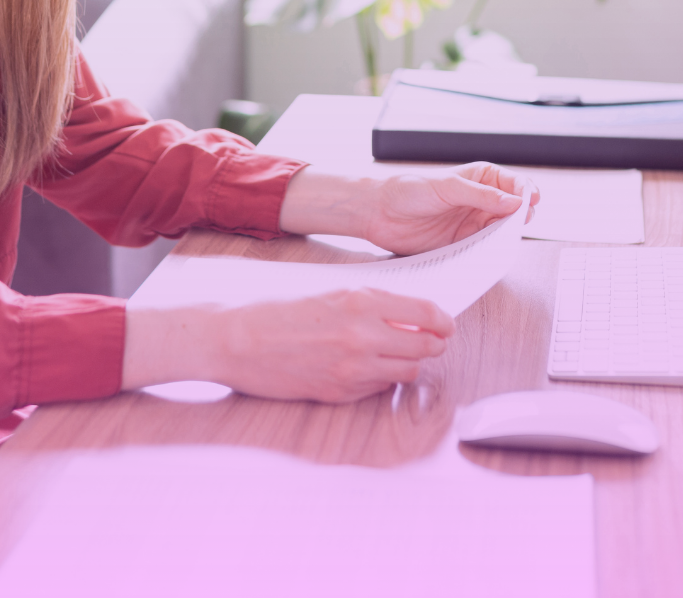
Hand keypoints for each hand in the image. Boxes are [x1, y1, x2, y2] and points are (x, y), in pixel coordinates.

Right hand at [123, 290, 452, 403]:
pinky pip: (379, 387)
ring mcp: (352, 368)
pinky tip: (367, 367)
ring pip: (407, 371)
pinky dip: (382, 378)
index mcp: (361, 301)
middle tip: (430, 341)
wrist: (237, 340)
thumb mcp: (330, 291)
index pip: (427, 314)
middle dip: (433, 344)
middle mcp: (362, 335)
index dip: (443, 321)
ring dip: (409, 363)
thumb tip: (411, 314)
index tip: (445, 324)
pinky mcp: (339, 392)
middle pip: (426, 347)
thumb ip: (372, 302)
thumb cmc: (278, 309)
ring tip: (396, 354)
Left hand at [279, 161, 537, 255]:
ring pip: (502, 230)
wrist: (379, 212)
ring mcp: (473, 223)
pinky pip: (485, 248)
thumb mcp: (447, 187)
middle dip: (521, 216)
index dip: (527, 192)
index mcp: (481, 177)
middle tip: (518, 224)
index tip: (530, 202)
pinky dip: (492, 251)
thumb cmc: (409, 189)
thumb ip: (481, 195)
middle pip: (514, 209)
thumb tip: (515, 202)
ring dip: (507, 235)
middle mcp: (480, 200)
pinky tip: (492, 252)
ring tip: (504, 239)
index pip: (515, 183)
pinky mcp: (463, 243)